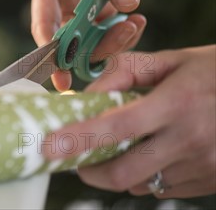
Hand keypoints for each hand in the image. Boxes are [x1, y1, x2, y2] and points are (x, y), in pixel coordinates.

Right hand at [29, 0, 152, 89]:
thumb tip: (128, 5)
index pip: (44, 23)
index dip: (52, 53)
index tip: (62, 80)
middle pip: (69, 35)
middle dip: (93, 45)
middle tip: (125, 35)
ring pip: (90, 33)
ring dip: (111, 37)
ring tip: (137, 23)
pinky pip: (106, 21)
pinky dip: (121, 26)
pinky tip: (137, 18)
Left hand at [43, 45, 215, 197]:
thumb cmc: (213, 73)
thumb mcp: (172, 61)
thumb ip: (125, 72)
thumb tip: (85, 94)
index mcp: (176, 103)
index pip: (116, 127)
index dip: (78, 139)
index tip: (48, 146)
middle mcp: (189, 140)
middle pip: (122, 173)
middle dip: (89, 170)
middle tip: (78, 158)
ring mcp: (203, 167)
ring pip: (141, 184)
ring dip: (121, 170)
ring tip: (127, 145)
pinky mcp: (212, 182)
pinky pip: (164, 188)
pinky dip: (149, 174)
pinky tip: (158, 151)